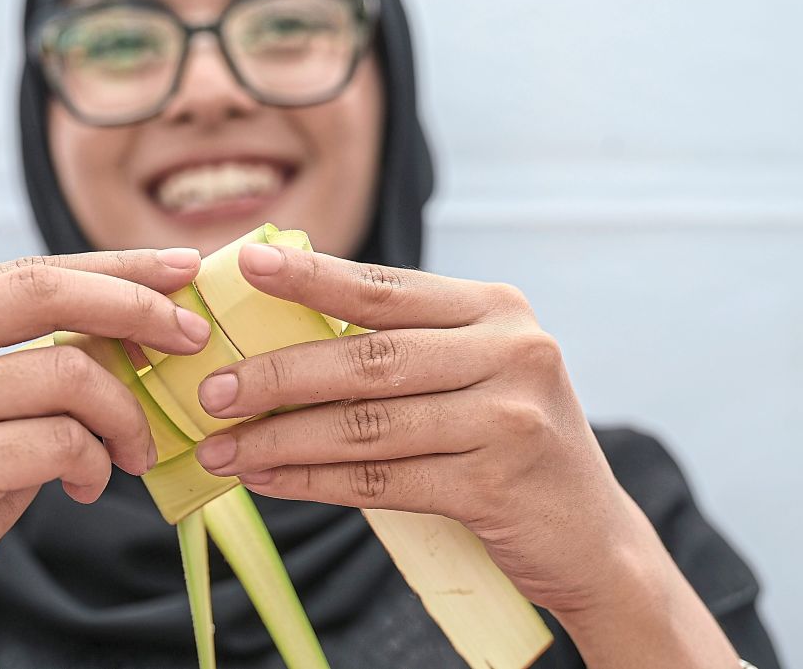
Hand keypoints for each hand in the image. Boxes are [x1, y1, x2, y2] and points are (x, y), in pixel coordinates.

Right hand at [0, 249, 210, 668]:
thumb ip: (43, 351)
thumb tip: (152, 311)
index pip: (30, 269)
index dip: (115, 266)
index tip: (182, 267)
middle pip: (44, 291)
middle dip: (135, 306)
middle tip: (193, 336)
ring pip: (67, 372)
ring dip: (124, 415)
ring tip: (132, 451)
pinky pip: (62, 441)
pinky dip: (96, 463)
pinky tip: (88, 485)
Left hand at [193, 244, 669, 616]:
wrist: (590, 535)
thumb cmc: (510, 440)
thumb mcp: (477, 371)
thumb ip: (407, 345)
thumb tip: (287, 332)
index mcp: (498, 310)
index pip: (388, 289)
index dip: (314, 277)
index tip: (249, 267)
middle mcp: (512, 352)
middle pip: (369, 358)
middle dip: (278, 375)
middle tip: (211, 390)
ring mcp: (509, 418)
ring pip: (366, 424)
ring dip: (281, 439)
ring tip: (223, 447)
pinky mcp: (496, 483)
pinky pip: (381, 480)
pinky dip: (313, 481)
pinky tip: (268, 480)